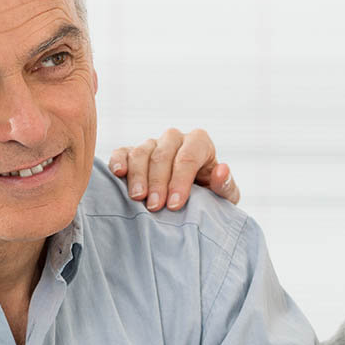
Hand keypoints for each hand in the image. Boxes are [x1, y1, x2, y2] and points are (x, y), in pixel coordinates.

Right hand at [108, 128, 239, 210]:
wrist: (191, 202)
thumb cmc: (210, 198)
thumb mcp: (224, 196)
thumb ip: (225, 185)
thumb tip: (222, 169)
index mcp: (199, 143)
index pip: (188, 157)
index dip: (181, 180)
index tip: (175, 205)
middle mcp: (175, 138)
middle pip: (163, 155)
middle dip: (159, 182)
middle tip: (155, 207)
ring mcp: (153, 144)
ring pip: (142, 152)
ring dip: (138, 176)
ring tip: (138, 198)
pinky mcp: (133, 152)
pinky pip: (123, 152)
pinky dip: (119, 161)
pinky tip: (118, 174)